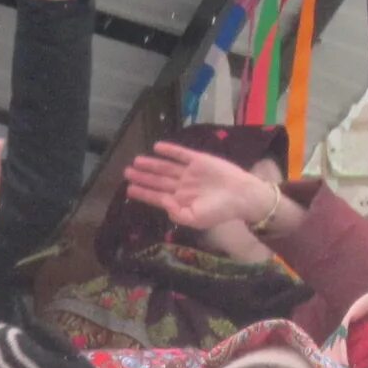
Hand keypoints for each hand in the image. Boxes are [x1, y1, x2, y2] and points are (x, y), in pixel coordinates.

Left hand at [122, 142, 284, 236]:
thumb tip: (163, 203)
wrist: (241, 195)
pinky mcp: (198, 160)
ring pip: (166, 167)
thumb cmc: (220, 211)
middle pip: (159, 180)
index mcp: (181, 201)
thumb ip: (177, 214)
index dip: (143, 192)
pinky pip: (181, 154)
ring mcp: (190, 172)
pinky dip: (169, 150)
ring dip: (151, 164)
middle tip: (126, 172)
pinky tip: (156, 147)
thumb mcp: (196, 219)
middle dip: (143, 177)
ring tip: (136, 162)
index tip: (129, 189)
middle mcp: (183, 186)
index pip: (158, 196)